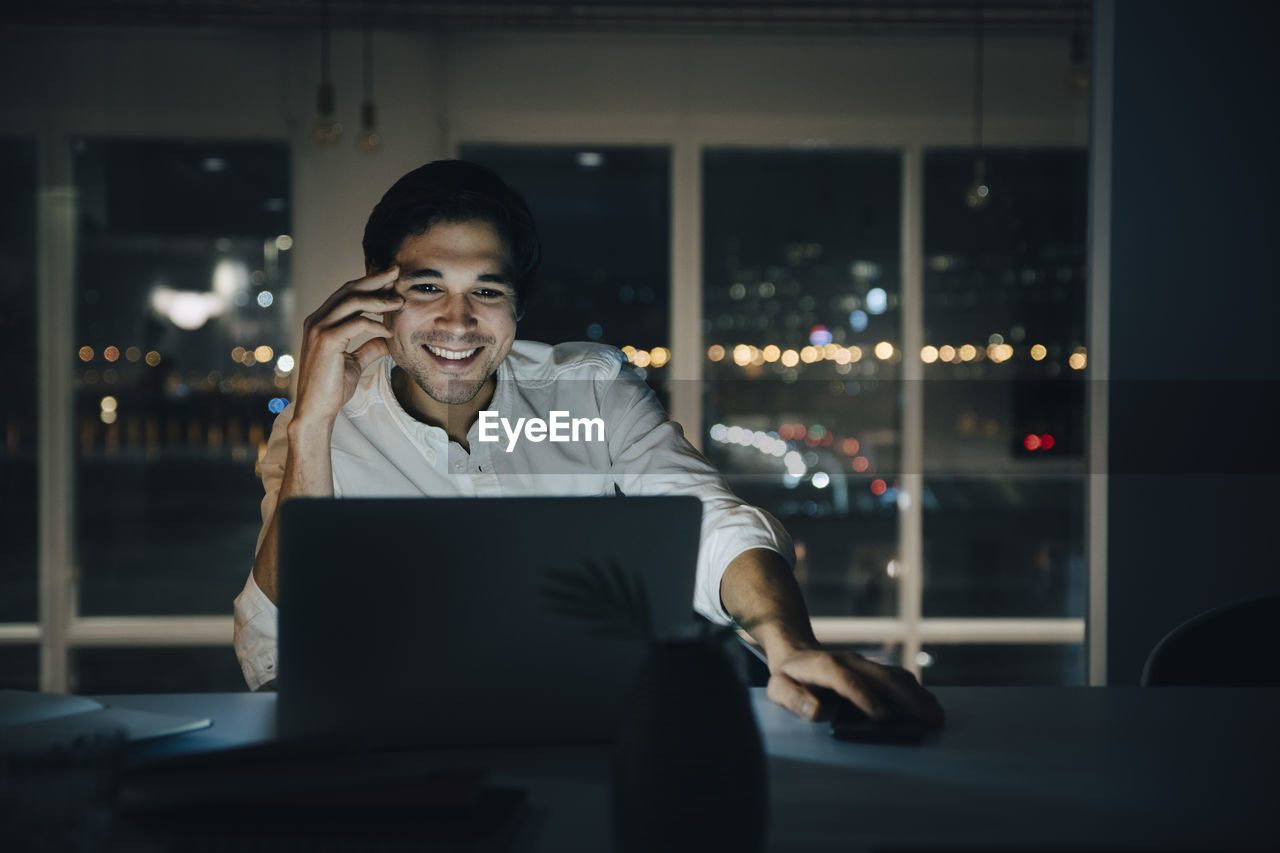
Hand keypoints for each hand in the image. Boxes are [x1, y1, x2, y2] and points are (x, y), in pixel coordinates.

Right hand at [292, 267, 403, 425]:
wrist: (316, 410)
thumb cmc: (332, 388)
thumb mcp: (354, 363)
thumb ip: (368, 348)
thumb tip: (386, 338)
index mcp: (321, 322)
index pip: (346, 294)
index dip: (369, 284)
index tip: (390, 280)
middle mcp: (317, 320)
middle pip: (349, 290)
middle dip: (375, 279)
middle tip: (397, 272)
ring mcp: (319, 329)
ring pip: (353, 302)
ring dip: (380, 299)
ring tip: (400, 301)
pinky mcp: (327, 341)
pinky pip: (357, 323)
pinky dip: (376, 325)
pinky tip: (389, 332)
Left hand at [766, 645, 944, 728]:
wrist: (796, 651)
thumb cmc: (788, 675)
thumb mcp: (777, 688)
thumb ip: (794, 699)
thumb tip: (818, 711)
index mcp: (824, 666)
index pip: (846, 680)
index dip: (864, 697)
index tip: (882, 718)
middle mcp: (849, 662)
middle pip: (882, 676)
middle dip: (908, 698)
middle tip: (930, 720)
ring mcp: (863, 664)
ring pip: (895, 676)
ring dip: (917, 695)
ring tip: (937, 715)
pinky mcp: (872, 669)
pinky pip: (897, 678)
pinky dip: (915, 691)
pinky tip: (928, 706)